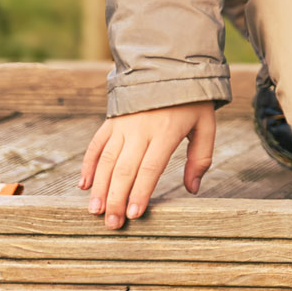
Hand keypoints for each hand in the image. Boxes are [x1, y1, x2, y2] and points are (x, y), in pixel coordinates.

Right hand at [79, 102, 215, 228]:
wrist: (170, 66)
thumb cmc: (192, 101)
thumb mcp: (206, 125)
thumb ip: (200, 157)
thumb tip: (192, 189)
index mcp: (166, 132)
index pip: (150, 168)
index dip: (140, 192)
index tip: (134, 214)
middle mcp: (141, 129)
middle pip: (124, 170)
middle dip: (117, 199)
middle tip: (112, 224)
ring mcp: (123, 125)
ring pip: (107, 161)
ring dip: (100, 188)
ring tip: (96, 211)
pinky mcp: (111, 121)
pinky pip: (96, 145)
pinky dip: (88, 165)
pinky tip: (85, 185)